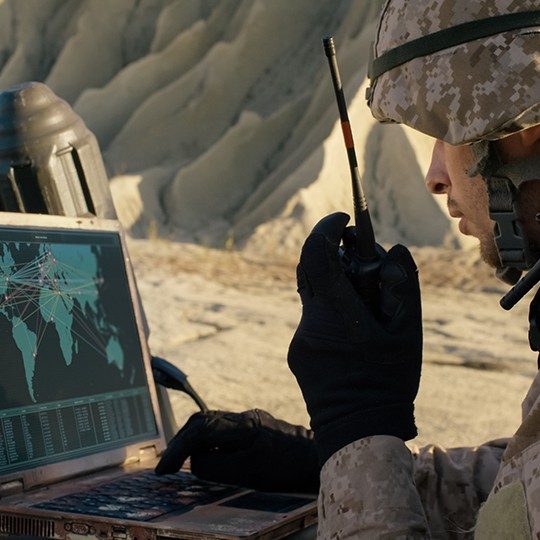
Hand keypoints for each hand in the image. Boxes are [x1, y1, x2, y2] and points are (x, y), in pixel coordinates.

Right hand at [155, 409, 318, 493]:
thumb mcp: (249, 473)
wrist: (318, 458)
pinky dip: (207, 444)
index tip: (164, 469)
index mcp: (243, 425)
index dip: (178, 449)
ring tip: (179, 463)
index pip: (201, 430)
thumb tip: (195, 460)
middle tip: (166, 467)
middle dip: (180, 442)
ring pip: (211, 425)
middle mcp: (244, 418)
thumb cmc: (288, 468)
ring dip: (192, 442)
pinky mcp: (254, 428)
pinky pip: (222, 432)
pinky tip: (205, 459)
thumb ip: (217, 465)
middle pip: (202, 422)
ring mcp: (249, 421)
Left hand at [288, 212, 421, 465]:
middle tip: (358, 256)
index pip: (316, 255)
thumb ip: (402, 284)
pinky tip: (352, 332)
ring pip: (312, 295)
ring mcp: (300, 338)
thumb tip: (392, 248)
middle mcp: (311, 322)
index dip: (326, 229)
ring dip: (334, 285)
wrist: (358, 430)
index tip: (342, 219)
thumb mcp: (407, 332)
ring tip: (364, 302)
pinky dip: (330, 310)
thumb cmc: (388, 381)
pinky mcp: (296, 352)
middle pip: (310, 270)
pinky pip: (312, 318)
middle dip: (332, 253)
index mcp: (337, 313)